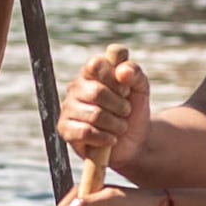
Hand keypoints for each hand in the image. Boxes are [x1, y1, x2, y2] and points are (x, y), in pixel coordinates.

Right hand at [61, 47, 149, 170]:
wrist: (133, 141)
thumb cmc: (133, 110)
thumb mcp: (140, 89)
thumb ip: (134, 73)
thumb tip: (122, 71)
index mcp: (92, 71)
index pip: (96, 64)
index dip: (115, 78)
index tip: (126, 89)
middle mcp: (76, 87)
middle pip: (97, 92)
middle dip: (120, 105)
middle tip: (126, 111)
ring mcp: (68, 108)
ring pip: (94, 114)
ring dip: (116, 124)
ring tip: (120, 126)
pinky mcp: (65, 129)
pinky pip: (86, 132)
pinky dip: (105, 138)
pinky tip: (110, 138)